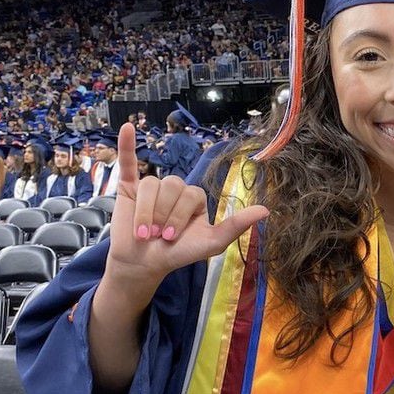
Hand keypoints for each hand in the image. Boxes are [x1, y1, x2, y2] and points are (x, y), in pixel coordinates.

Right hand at [105, 123, 268, 284]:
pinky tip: (126, 128)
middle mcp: (174, 190)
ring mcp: (152, 187)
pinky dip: (126, 145)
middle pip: (172, 186)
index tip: (171, 239)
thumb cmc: (179, 254)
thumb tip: (266, 210)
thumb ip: (236, 226)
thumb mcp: (212, 242)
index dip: (179, 216)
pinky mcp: (128, 187)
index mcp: (195, 198)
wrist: (144, 264)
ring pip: (151, 185)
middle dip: (163, 215)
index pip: (191, 194)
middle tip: (157, 236)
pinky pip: (128, 162)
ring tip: (143, 232)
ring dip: (146, 211)